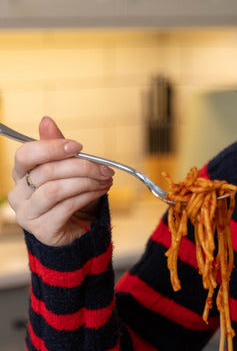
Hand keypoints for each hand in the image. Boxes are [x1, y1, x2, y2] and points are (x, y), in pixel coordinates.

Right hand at [7, 117, 113, 246]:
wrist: (76, 227)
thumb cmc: (69, 194)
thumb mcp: (66, 168)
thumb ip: (57, 147)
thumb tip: (46, 120)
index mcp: (21, 174)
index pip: (25, 155)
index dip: (52, 148)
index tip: (78, 146)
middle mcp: (18, 194)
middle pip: (47, 172)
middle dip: (81, 167)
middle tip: (104, 168)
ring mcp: (28, 214)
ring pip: (56, 190)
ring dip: (86, 182)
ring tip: (105, 180)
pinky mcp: (43, 229)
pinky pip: (67, 206)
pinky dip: (88, 195)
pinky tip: (100, 191)